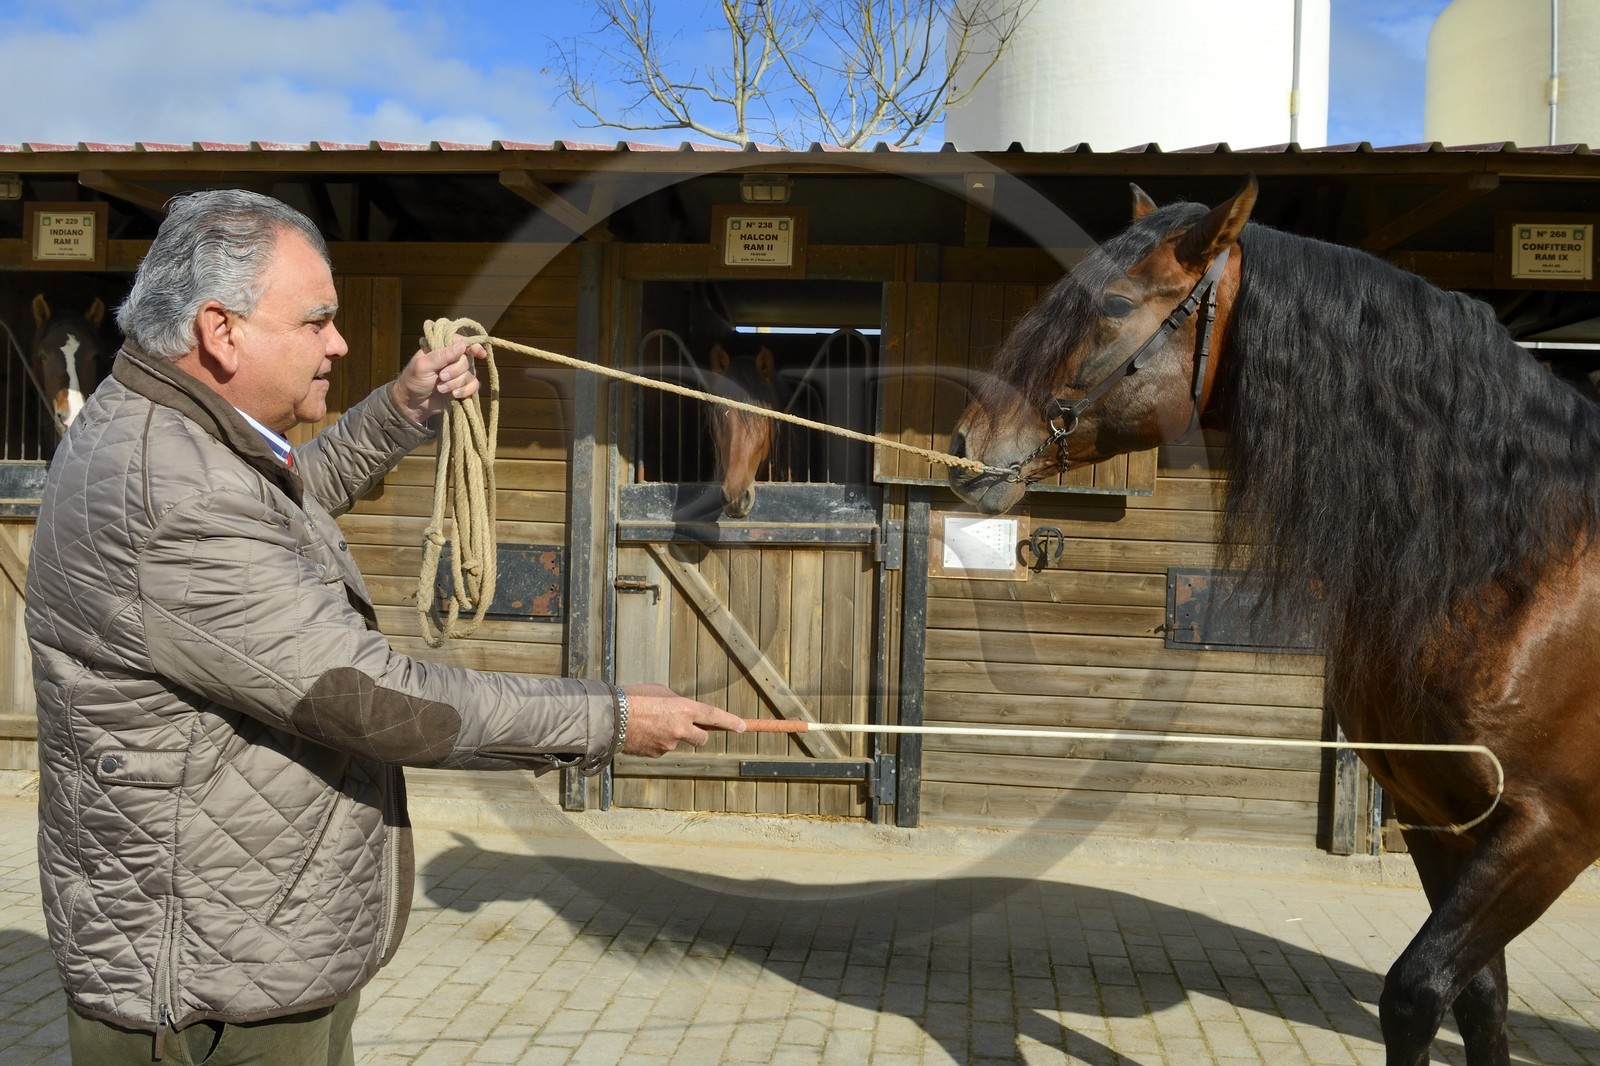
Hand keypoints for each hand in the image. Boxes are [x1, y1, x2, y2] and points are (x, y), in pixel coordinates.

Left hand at [391, 337, 486, 424]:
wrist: (412, 404)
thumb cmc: (413, 381)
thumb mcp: (423, 366)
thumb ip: (442, 355)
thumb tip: (462, 345)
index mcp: (441, 349)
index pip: (460, 342)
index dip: (472, 346)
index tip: (479, 353)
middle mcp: (452, 359)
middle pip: (467, 360)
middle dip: (455, 371)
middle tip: (441, 377)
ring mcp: (458, 373)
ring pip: (471, 374)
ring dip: (457, 383)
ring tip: (440, 389)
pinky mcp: (462, 387)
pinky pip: (474, 386)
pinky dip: (466, 391)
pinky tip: (454, 395)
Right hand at [621, 683, 744, 757]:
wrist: (611, 716)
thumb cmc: (635, 697)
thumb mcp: (661, 692)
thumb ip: (678, 703)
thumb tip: (684, 713)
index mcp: (684, 709)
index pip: (714, 716)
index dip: (730, 722)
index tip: (742, 727)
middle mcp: (681, 728)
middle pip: (702, 738)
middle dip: (698, 735)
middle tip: (686, 727)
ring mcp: (669, 744)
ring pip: (678, 742)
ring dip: (670, 735)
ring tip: (649, 723)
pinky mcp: (657, 754)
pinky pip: (662, 748)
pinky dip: (656, 742)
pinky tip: (642, 732)